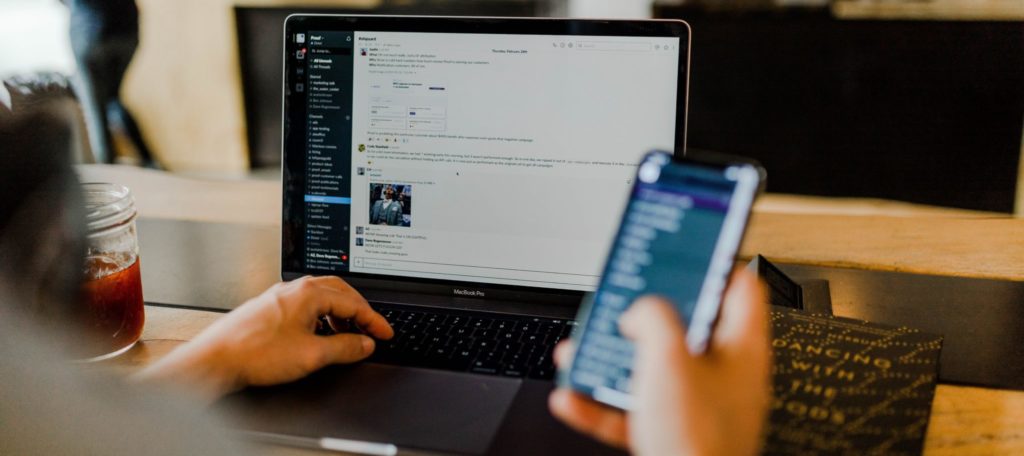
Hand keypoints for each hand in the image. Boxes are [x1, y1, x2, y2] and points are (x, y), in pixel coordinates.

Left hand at [135, 276, 392, 402]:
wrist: (217, 359)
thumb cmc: (256, 353)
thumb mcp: (312, 354)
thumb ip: (345, 348)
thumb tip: (365, 343)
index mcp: (308, 292)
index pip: (353, 302)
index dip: (373, 320)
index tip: (385, 333)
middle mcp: (294, 289)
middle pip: (339, 293)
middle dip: (359, 311)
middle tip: (371, 329)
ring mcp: (280, 297)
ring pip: (321, 298)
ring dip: (339, 315)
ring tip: (348, 335)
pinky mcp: (270, 309)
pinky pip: (305, 307)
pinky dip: (321, 318)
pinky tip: (320, 335)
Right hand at [549, 270, 770, 455]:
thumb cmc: (697, 440)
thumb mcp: (667, 357)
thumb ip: (652, 317)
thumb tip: (639, 310)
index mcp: (740, 349)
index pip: (738, 287)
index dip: (712, 261)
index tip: (687, 247)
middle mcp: (724, 377)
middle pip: (683, 329)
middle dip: (642, 316)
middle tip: (621, 301)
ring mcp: (698, 408)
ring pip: (650, 370)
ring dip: (611, 360)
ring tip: (582, 350)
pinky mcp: (672, 435)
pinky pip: (632, 410)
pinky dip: (600, 403)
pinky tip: (572, 396)